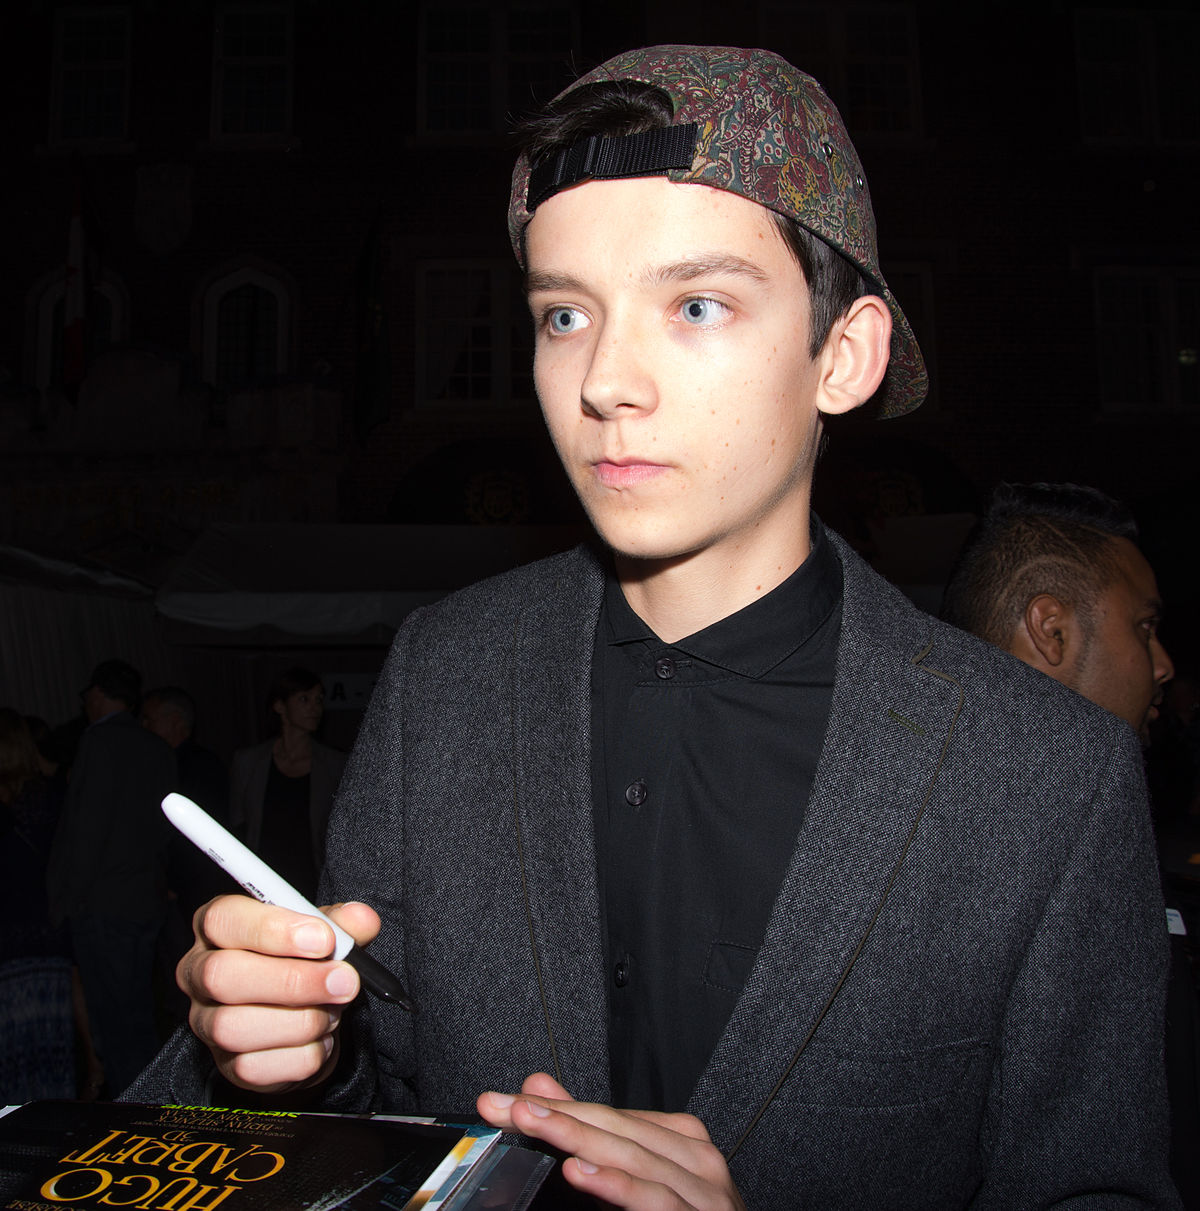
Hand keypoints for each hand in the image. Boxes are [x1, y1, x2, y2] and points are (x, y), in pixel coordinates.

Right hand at [179, 894, 379, 1093]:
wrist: (310, 1014)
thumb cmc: (307, 960)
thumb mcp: (325, 932)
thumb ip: (343, 923)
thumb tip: (360, 919)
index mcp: (218, 927)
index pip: (223, 918)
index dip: (272, 928)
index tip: (324, 939)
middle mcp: (200, 973)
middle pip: (222, 976)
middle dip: (292, 980)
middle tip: (343, 981)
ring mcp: (207, 1024)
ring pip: (234, 1027)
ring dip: (301, 1020)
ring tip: (334, 1009)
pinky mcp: (228, 1066)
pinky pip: (256, 1069)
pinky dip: (302, 1055)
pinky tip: (321, 1038)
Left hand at [478, 1073, 745, 1210]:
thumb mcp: (634, 1180)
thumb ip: (587, 1134)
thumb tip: (539, 1087)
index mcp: (680, 1140)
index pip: (606, 1113)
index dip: (553, 1105)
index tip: (502, 1103)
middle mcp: (696, 1157)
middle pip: (616, 1128)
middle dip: (556, 1115)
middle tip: (508, 1106)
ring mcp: (705, 1190)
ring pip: (632, 1156)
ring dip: (577, 1137)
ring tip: (535, 1123)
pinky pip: (656, 1200)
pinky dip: (617, 1184)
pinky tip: (580, 1171)